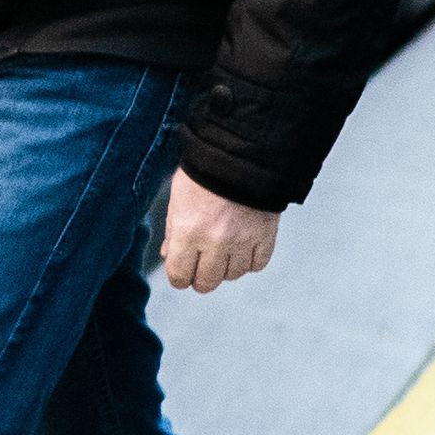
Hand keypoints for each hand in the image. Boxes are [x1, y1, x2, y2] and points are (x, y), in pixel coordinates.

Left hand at [161, 170, 277, 293]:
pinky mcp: (265, 236)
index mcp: (187, 232)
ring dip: (226, 266)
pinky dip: (249, 260)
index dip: (179, 277)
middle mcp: (215, 241)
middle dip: (200, 276)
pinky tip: (243, 245)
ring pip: (232, 275)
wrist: (240, 152)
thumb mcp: (177, 200)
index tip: (182, 271)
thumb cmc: (203, 172)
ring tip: (224, 247)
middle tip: (202, 263)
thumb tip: (170, 256)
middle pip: (206, 283)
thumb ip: (173, 232)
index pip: (179, 277)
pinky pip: (257, 265)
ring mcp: (242, 241)